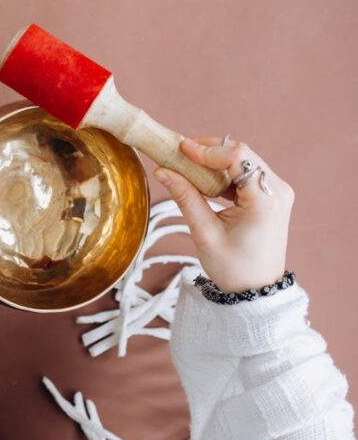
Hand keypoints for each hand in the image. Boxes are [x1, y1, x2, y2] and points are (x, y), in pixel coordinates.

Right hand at [152, 137, 293, 292]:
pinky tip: (204, 180)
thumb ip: (184, 197)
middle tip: (179, 155)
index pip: (237, 157)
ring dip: (215, 160)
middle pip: (241, 153)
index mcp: (265, 200)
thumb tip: (162, 171)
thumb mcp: (204, 232)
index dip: (207, 150)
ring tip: (187, 167)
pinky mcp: (271, 196)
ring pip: (244, 159)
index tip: (181, 149)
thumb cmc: (233, 268)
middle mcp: (277, 190)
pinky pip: (247, 172)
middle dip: (209, 150)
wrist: (256, 290)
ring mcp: (277, 192)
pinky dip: (224, 172)